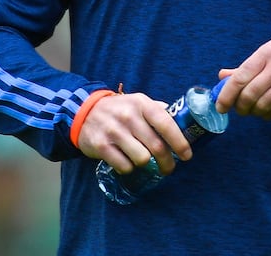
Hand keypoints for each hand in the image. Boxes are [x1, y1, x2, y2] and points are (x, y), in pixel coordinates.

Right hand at [76, 92, 192, 175]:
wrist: (84, 112)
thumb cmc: (118, 109)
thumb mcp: (137, 102)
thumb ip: (157, 110)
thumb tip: (180, 119)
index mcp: (141, 104)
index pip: (166, 123)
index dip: (179, 142)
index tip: (187, 155)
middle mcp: (128, 116)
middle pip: (156, 146)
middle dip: (167, 162)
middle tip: (169, 168)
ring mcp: (114, 131)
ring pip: (142, 159)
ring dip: (145, 164)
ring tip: (143, 161)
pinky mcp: (101, 146)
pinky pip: (124, 166)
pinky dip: (129, 168)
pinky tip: (127, 162)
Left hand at [216, 30, 270, 118]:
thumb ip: (248, 65)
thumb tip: (222, 76)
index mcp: (267, 52)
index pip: (240, 77)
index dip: (226, 94)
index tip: (220, 105)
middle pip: (249, 95)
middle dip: (240, 107)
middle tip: (239, 109)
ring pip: (262, 106)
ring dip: (253, 112)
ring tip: (254, 109)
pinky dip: (267, 114)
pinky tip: (267, 110)